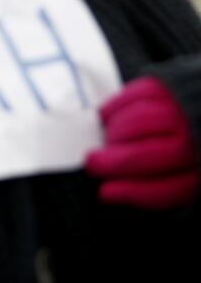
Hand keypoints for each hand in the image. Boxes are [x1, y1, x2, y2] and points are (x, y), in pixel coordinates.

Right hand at [86, 77, 199, 209]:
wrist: (178, 121)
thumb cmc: (158, 158)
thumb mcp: (157, 181)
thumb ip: (134, 187)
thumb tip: (104, 191)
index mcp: (192, 176)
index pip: (165, 190)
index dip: (132, 192)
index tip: (105, 193)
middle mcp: (190, 144)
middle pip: (148, 155)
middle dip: (114, 162)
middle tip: (92, 164)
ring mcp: (177, 114)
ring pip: (138, 123)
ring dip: (114, 133)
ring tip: (108, 140)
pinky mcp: (162, 90)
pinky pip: (132, 96)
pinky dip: (114, 107)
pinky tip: (111, 118)